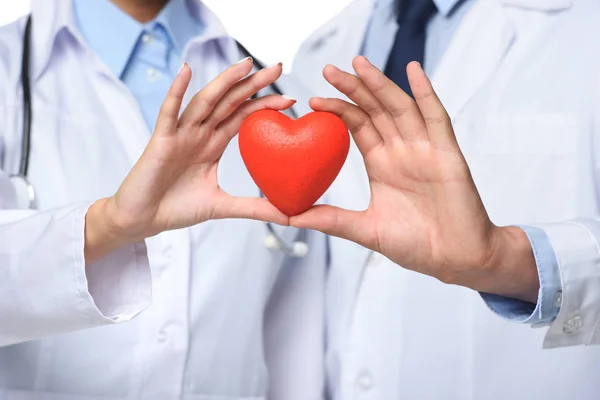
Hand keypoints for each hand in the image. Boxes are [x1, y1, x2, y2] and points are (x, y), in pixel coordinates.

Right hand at [86, 59, 293, 260]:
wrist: (142, 220)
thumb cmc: (176, 209)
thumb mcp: (223, 206)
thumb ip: (254, 208)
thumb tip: (288, 217)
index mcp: (212, 145)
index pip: (243, 117)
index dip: (265, 105)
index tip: (291, 100)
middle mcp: (198, 134)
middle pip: (230, 102)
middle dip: (253, 84)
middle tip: (278, 66)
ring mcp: (180, 134)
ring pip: (205, 101)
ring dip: (225, 81)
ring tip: (246, 64)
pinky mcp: (160, 140)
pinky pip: (169, 112)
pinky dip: (176, 91)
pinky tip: (186, 70)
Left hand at [290, 56, 538, 302]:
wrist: (456, 259)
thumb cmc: (416, 246)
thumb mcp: (364, 230)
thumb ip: (328, 219)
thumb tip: (286, 217)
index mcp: (382, 164)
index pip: (357, 126)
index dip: (338, 109)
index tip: (312, 99)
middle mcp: (402, 151)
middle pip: (375, 109)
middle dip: (353, 88)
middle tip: (328, 69)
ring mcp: (425, 149)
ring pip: (400, 107)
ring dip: (380, 84)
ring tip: (359, 63)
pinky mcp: (447, 154)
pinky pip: (437, 117)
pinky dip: (426, 93)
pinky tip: (413, 70)